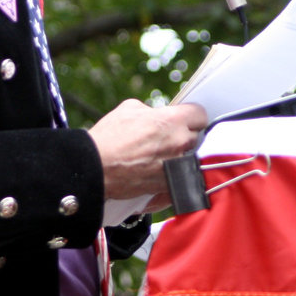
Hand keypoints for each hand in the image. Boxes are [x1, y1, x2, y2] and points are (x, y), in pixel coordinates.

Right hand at [88, 100, 207, 210]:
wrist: (95, 169)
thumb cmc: (109, 138)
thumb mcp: (130, 108)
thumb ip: (151, 111)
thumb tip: (157, 115)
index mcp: (172, 121)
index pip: (200, 114)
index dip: (191, 116)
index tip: (184, 119)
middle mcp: (179, 143)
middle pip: (196, 137)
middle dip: (185, 136)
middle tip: (169, 138)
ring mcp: (177, 167)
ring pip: (190, 159)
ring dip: (180, 157)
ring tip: (162, 157)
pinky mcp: (170, 186)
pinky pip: (180, 180)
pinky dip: (173, 177)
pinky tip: (159, 173)